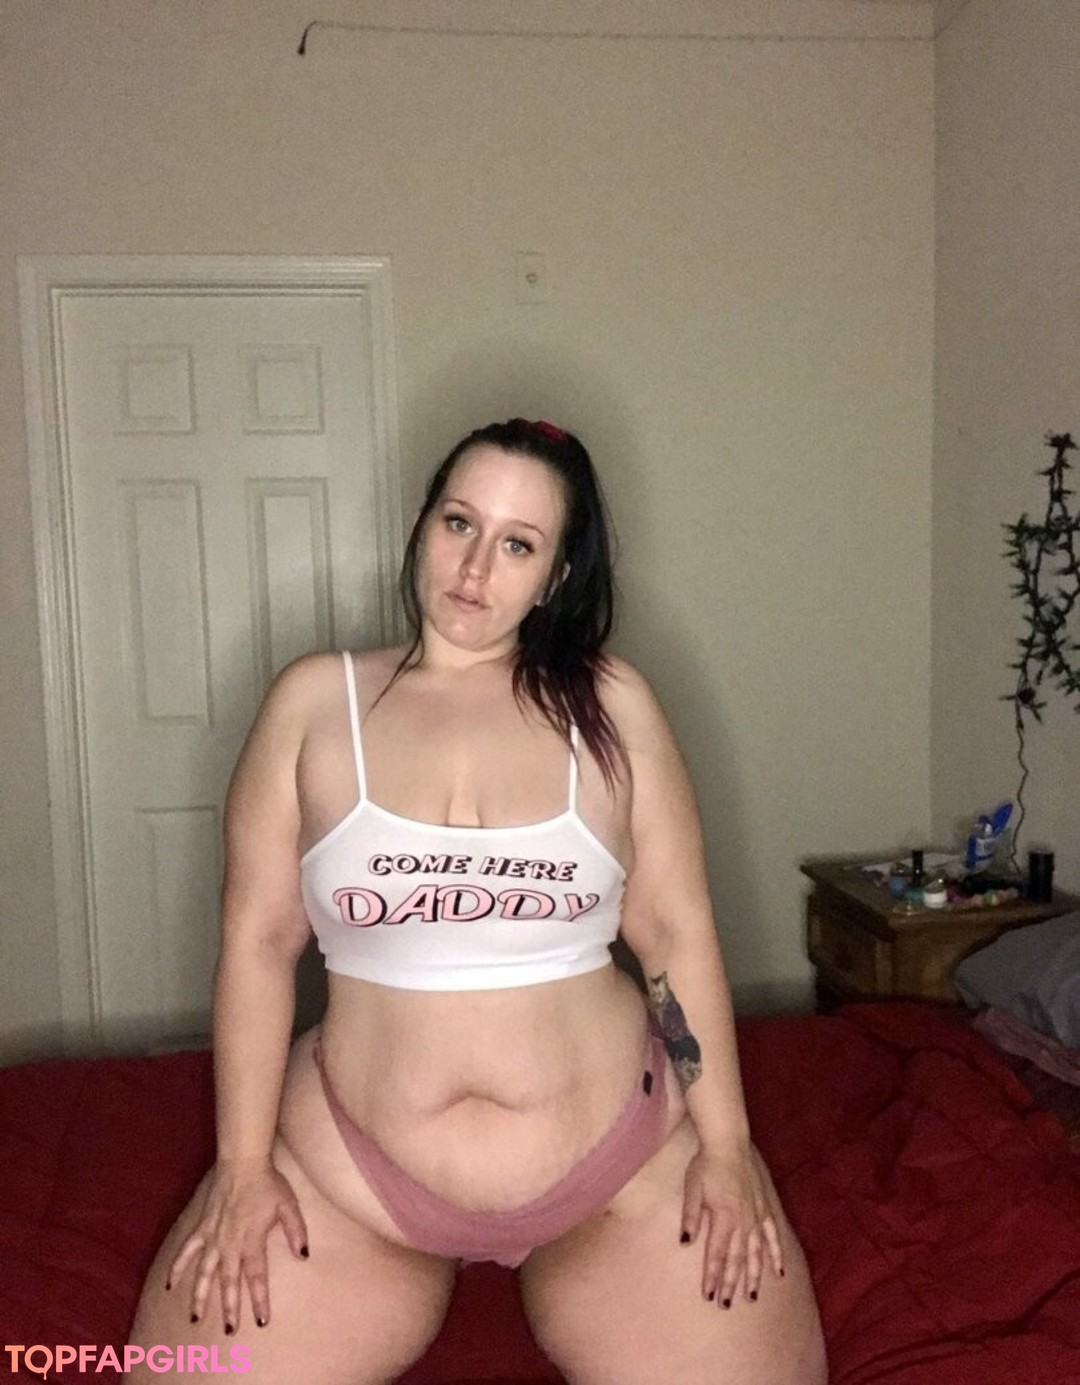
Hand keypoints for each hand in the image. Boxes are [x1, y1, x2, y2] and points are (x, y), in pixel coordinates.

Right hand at [166, 1160, 308, 1331]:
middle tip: (230, 1331)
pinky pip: (186, 1251)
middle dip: (229, 1308)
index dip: (259, 1300)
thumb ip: (297, 1231)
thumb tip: (304, 1255)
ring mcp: (212, 1237)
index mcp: (252, 1240)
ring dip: (199, 1297)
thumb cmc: (268, 1183)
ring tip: (196, 1319)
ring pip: (203, 1274)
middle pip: (228, 1283)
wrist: (242, 1162)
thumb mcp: (289, 1205)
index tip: (261, 1321)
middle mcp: (229, 1244)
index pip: (257, 1277)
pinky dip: (177, 1268)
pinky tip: (169, 1286)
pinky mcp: (201, 1227)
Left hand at [680, 1140, 783, 1306]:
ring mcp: (757, 1216)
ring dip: (753, 1277)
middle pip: (736, 1259)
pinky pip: (773, 1237)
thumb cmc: (706, 1164)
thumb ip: (690, 1216)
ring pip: (756, 1254)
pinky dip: (776, 1255)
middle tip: (726, 1305)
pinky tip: (778, 1273)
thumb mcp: (692, 1188)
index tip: (709, 1296)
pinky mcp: (766, 1209)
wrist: (730, 1143)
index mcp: (723, 1218)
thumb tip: (684, 1242)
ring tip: (751, 1298)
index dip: (712, 1277)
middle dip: (730, 1284)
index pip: (716, 1255)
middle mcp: (742, 1222)